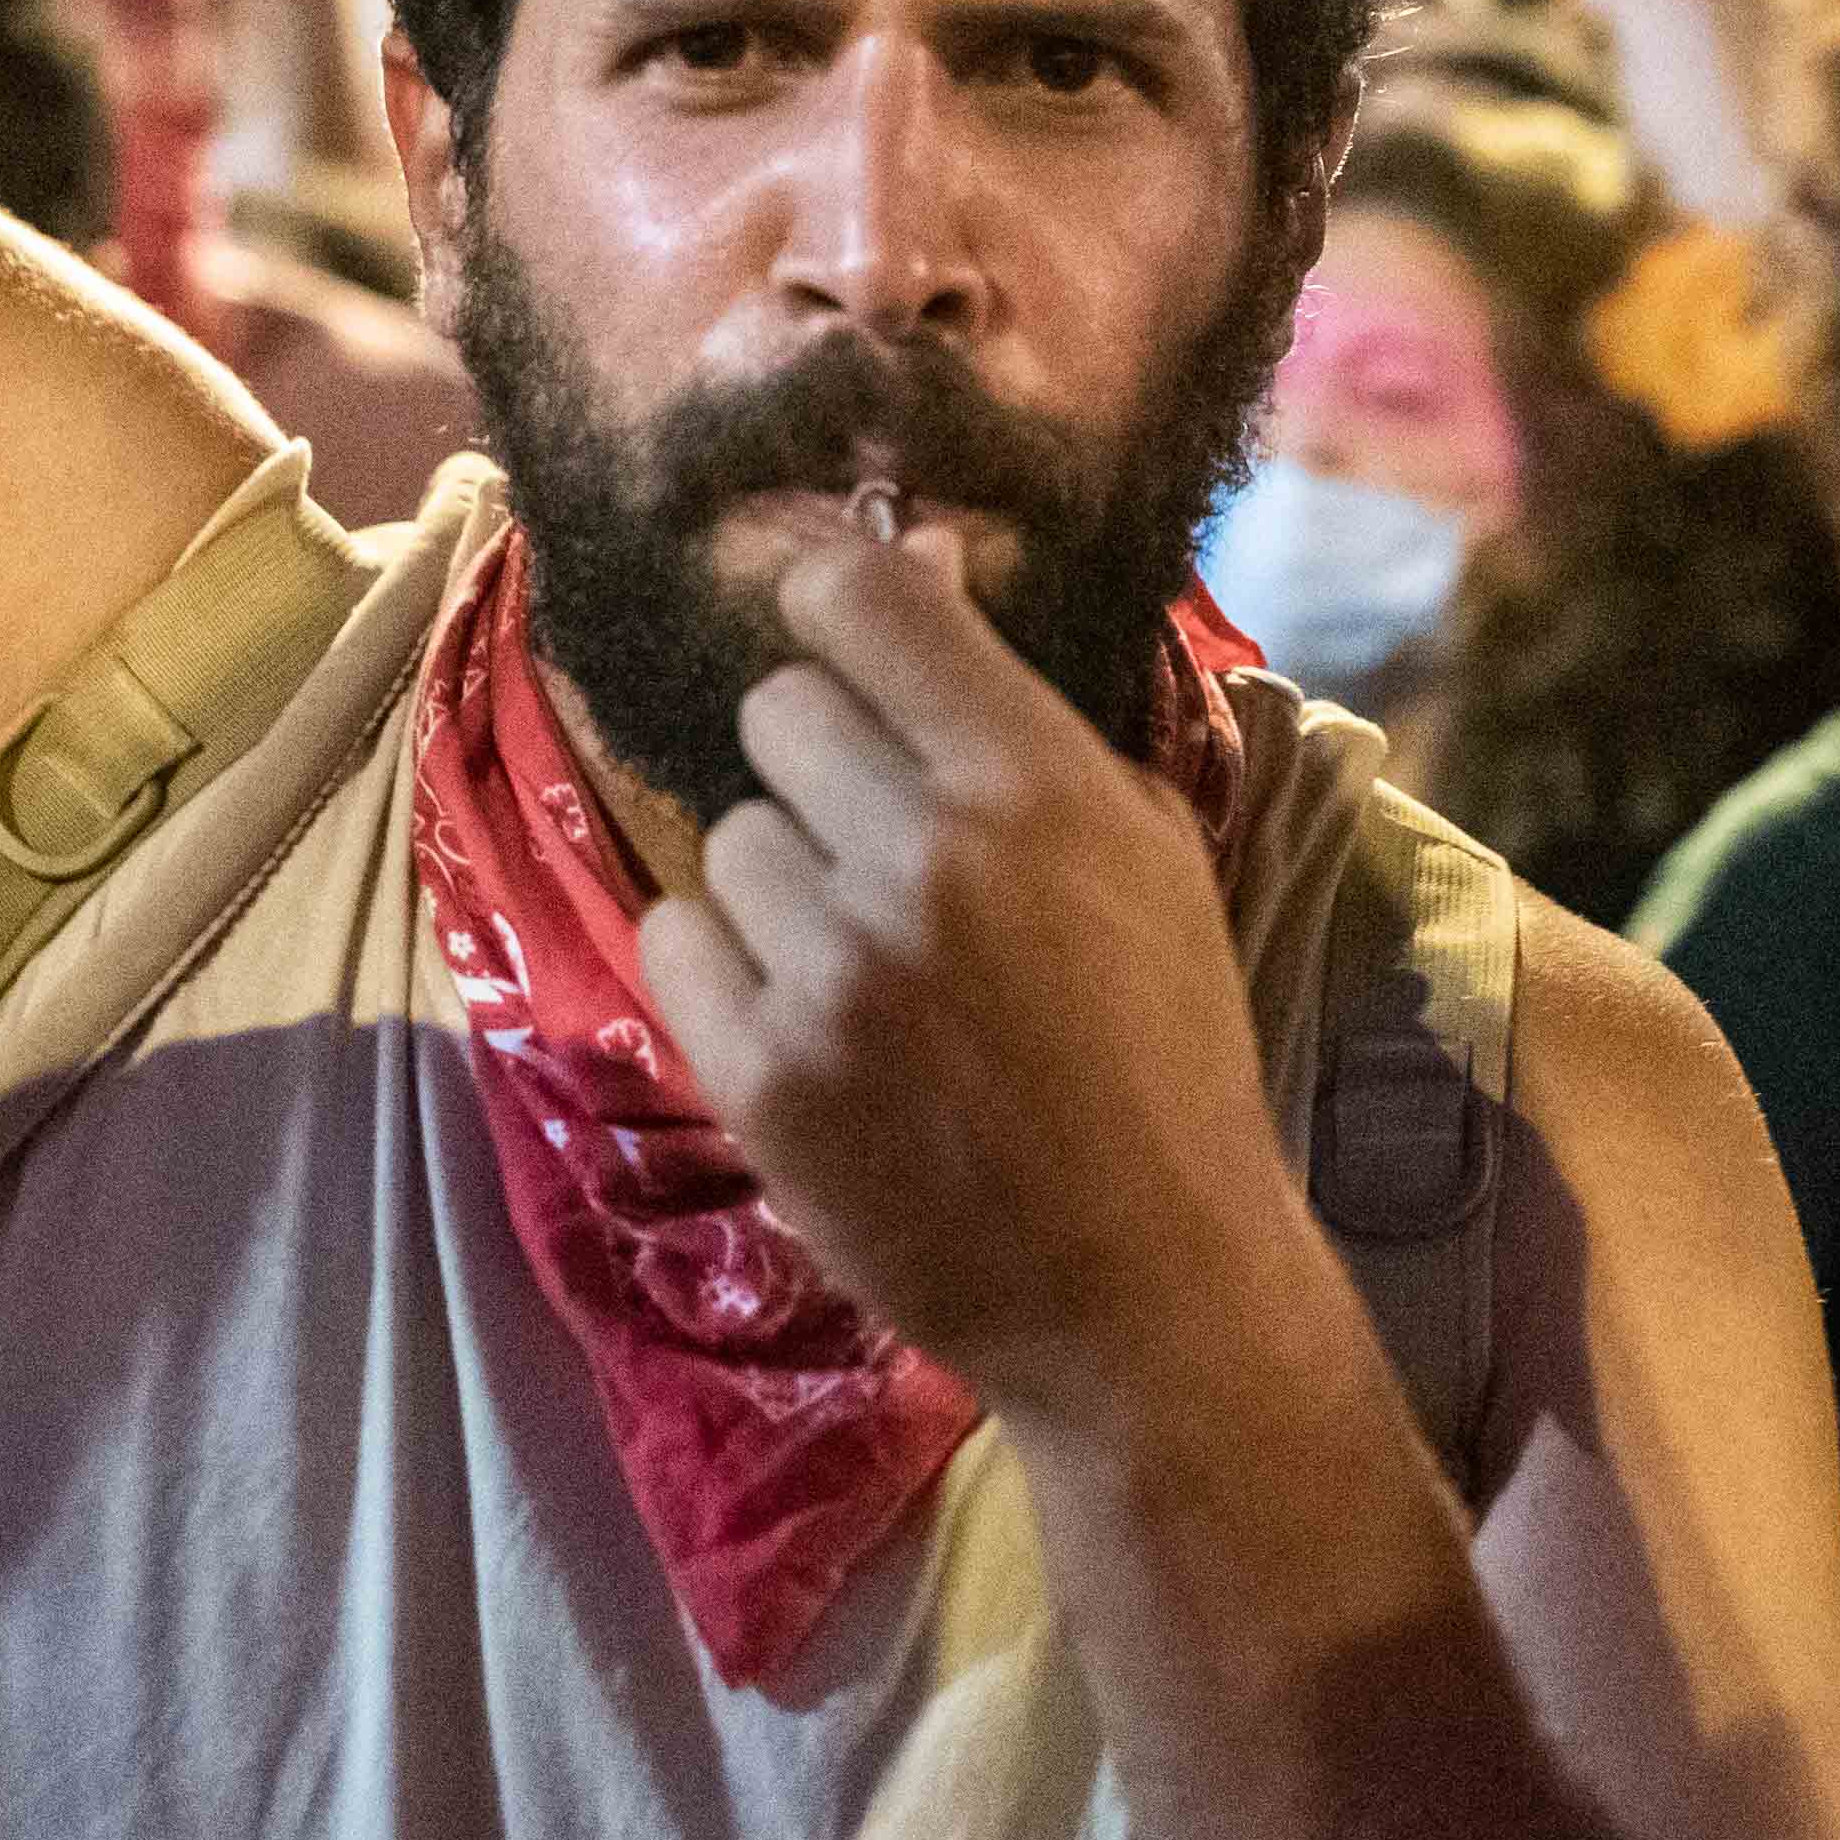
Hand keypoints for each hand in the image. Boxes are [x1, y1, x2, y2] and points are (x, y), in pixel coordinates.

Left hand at [639, 529, 1309, 1419]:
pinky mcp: (760, 1076)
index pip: (865, 597)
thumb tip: (918, 554)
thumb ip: (1026, 713)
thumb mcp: (1146, 856)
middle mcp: (923, 856)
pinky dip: (726, 971)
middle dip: (825, 765)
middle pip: (778, 711)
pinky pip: (676, 941)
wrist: (1142, 1285)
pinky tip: (805, 1018)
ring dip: (784, 883)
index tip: (840, 628)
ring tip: (864, 962)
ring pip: (730, 836)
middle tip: (879, 844)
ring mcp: (830, 970)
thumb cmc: (1163, 1055)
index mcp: (1033, 783)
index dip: (835, 596)